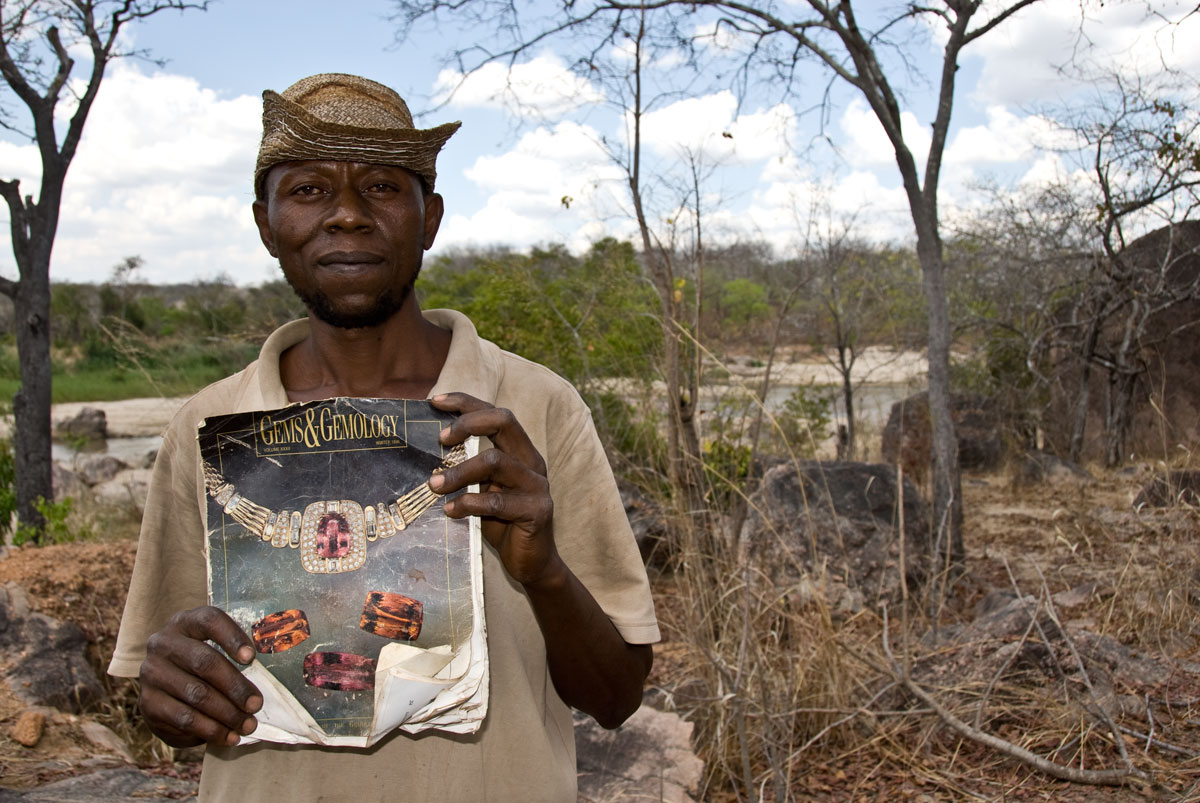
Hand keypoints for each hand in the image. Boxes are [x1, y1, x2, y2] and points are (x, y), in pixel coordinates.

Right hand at [138, 606, 262, 747]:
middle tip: (256, 704)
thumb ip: (236, 655)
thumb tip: (269, 675)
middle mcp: (163, 643)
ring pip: (196, 694)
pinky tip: (229, 736)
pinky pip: (184, 718)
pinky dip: (211, 730)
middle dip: (235, 686)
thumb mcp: (215, 651)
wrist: (165, 693)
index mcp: (185, 623)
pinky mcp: (148, 704)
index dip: (232, 637)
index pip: (209, 620)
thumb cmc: (202, 668)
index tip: (252, 657)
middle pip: (204, 662)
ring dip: (227, 713)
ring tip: (248, 724)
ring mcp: (152, 673)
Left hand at [428, 392, 560, 588]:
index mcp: (520, 451)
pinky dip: (468, 503)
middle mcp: (532, 461)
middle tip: (440, 440)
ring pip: (494, 461)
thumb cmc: (502, 523)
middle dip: (467, 424)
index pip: (495, 413)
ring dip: (458, 472)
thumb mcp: (483, 490)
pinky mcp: (537, 511)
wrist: (532, 563)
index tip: (435, 402)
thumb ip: (469, 470)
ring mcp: (537, 485)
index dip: (466, 402)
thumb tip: (429, 454)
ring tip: (434, 485)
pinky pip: (497, 501)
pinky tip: (451, 512)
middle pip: (504, 421)